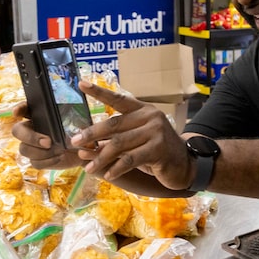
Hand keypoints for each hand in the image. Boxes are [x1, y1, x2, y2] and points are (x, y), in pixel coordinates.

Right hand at [11, 102, 84, 170]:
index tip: (16, 112)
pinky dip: (48, 161)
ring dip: (41, 152)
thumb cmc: (80, 130)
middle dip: (30, 137)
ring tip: (60, 150)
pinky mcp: (37, 160)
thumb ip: (73, 120)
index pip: (23, 108)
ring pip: (24, 149)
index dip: (18, 109)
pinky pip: (35, 162)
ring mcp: (32, 145)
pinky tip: (60, 157)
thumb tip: (71, 126)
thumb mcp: (79, 121)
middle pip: (17, 131)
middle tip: (48, 142)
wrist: (85, 150)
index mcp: (38, 114)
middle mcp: (31, 129)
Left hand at [70, 81, 192, 189]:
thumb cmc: (156, 152)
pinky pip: (130, 159)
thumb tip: (85, 148)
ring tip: (88, 167)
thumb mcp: (135, 142)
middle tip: (74, 141)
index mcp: (142, 109)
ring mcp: (155, 132)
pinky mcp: (158, 149)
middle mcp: (149, 117)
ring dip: (101, 157)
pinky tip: (107, 174)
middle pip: (114, 124)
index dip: (99, 92)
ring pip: (120, 144)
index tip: (81, 84)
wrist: (184, 164)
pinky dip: (116, 168)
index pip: (117, 99)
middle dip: (92, 133)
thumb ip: (114, 141)